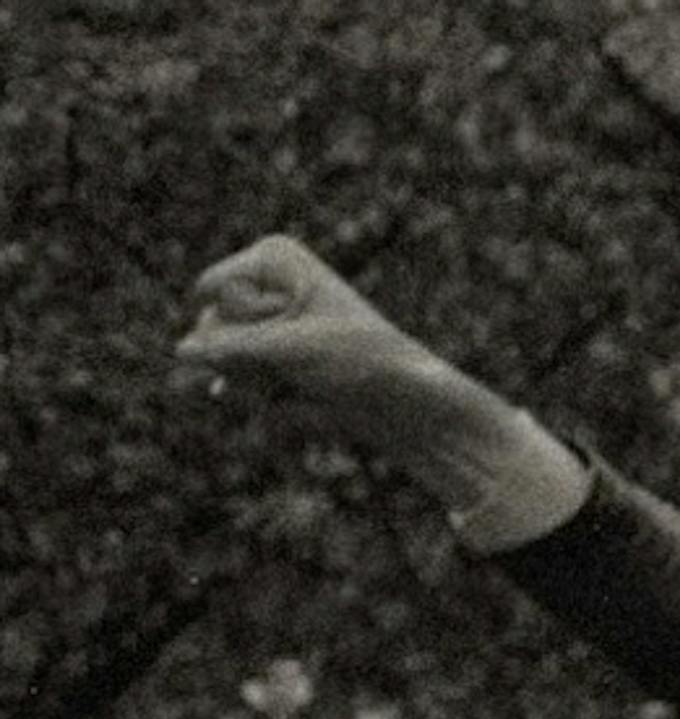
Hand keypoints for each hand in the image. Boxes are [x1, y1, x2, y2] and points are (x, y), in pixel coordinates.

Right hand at [178, 236, 533, 507]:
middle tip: (305, 363)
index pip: (211, 292)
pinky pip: (240, 384)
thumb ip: (225, 348)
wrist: (407, 405)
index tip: (301, 326)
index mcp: (274, 259)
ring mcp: (267, 324)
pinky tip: (293, 403)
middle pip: (211, 326)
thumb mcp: (288, 350)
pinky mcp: (274, 362)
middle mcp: (266, 284)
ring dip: (256, 381)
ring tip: (304, 383)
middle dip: (248, 355)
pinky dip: (259, 399)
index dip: (246, 321)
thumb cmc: (359, 361)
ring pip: (222, 360)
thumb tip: (179, 354)